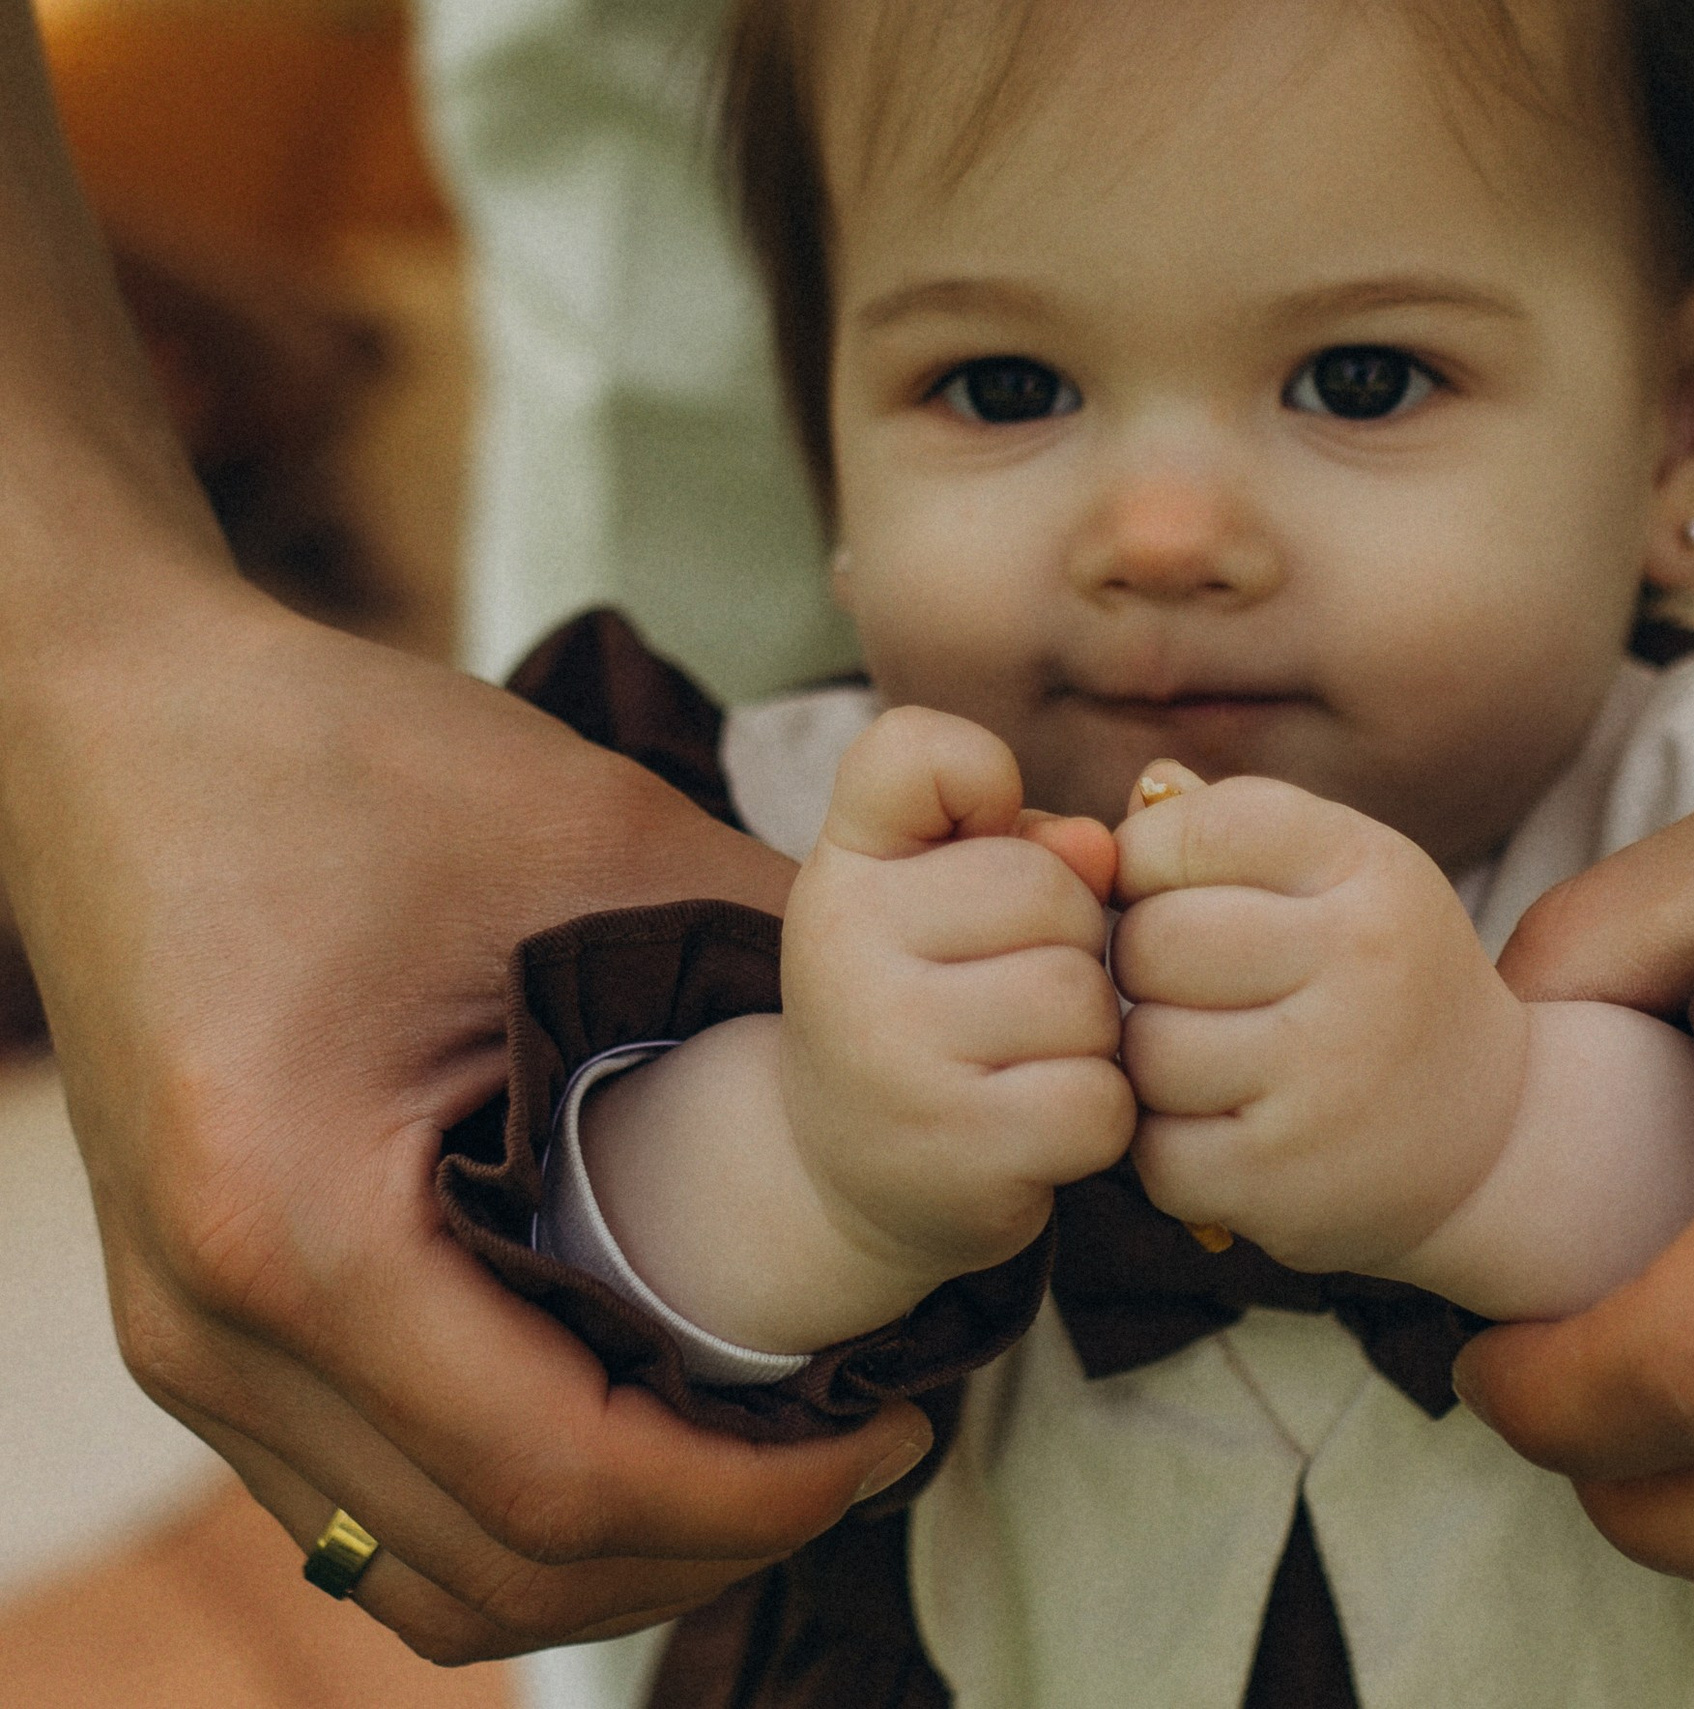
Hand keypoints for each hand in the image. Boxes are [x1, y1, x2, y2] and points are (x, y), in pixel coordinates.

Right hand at [1, 592, 940, 1660]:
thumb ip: (773, 955)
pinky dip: (521, 1511)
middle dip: (707, 1541)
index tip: (889, 1433)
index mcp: (298, 1218)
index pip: (556, 1475)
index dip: (751, 1495)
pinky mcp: (202, 1327)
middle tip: (861, 1453)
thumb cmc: (337, 765)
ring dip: (616, 1553)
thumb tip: (945, 1049)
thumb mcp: (590, 842)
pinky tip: (645, 1425)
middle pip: (491, 1569)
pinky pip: (371, 1506)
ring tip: (770, 1460)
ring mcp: (186, 1345)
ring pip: (421, 1574)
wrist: (123, 728)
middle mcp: (212, 1326)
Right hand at [782, 706, 1129, 1291]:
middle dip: (1073, 938)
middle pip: (1049, 890)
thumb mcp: (939, 898)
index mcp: (841, 870)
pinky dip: (1099, 1115)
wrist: (849, 1175)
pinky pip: (1100, 1099)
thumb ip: (1023, 841)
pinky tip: (1041, 1123)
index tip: (978, 836)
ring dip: (1092, 1035)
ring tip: (1030, 1057)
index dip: (979, 778)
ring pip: (1085, 999)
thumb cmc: (930, 1003)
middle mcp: (842, 951)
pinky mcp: (957, 1149)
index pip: (913, 753)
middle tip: (1018, 987)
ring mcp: (894, 1055)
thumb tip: (1101, 850)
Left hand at [1111, 769, 1527, 1278]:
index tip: (1173, 898)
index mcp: (1370, 868)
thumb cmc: (1385, 988)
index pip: (1191, 829)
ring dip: (1152, 1063)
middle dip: (1143, 966)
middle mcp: (1361, 961)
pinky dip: (1167, 1147)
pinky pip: (1154, 1148)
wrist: (1493, 1141)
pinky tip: (1223, 1131)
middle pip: (1153, 939)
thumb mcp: (1346, 883)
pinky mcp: (1284, 1178)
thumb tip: (1143, 787)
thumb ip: (1240, 828)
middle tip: (1186, 992)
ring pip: (1145, 1048)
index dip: (1149, 863)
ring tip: (1211, 1063)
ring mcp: (1326, 1076)